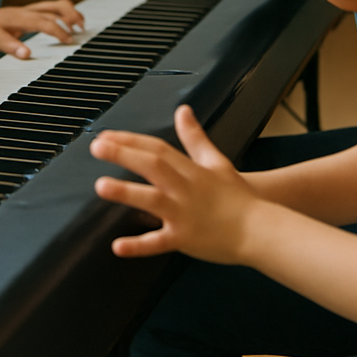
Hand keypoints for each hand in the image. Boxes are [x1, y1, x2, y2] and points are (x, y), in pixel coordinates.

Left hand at [0, 1, 83, 57]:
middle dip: (70, 15)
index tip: (70, 41)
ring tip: (80, 24)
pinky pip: (48, 8)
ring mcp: (28, 10)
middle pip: (54, 7)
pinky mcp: (28, 12)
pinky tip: (66, 22)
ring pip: (53, 5)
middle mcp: (27, 11)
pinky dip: (61, 13)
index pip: (46, 22)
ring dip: (68, 12)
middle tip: (81, 29)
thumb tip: (27, 54)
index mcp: (21, 17)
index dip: (60, 31)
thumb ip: (11, 47)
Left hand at [90, 105, 259, 263]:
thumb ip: (194, 137)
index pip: (156, 148)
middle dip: (124, 154)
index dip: (130, 140)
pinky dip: (139, 246)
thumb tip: (183, 109)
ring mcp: (184, 213)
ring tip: (100, 186)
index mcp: (190, 169)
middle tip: (96, 147)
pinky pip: (159, 243)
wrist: (261, 230)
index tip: (105, 135)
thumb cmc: (237, 196)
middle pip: (152, 165)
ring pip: (153, 200)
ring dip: (127, 192)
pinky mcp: (185, 239)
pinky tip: (117, 247)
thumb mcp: (215, 161)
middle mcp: (184, 188)